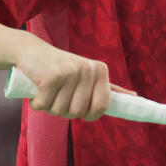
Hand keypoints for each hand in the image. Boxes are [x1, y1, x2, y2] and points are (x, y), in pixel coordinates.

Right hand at [16, 37, 134, 120]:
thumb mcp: (88, 75)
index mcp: (101, 70)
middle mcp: (89, 69)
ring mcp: (71, 71)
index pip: (102, 107)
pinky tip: (37, 88)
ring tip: (48, 89)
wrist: (31, 50)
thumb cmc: (61, 67)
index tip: (78, 107)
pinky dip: (36, 103)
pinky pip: (43, 105)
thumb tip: (134, 98)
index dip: (88, 114)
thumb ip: (109, 88)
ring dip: (49, 106)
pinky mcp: (51, 76)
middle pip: (78, 112)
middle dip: (64, 110)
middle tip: (58, 94)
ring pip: (60, 110)